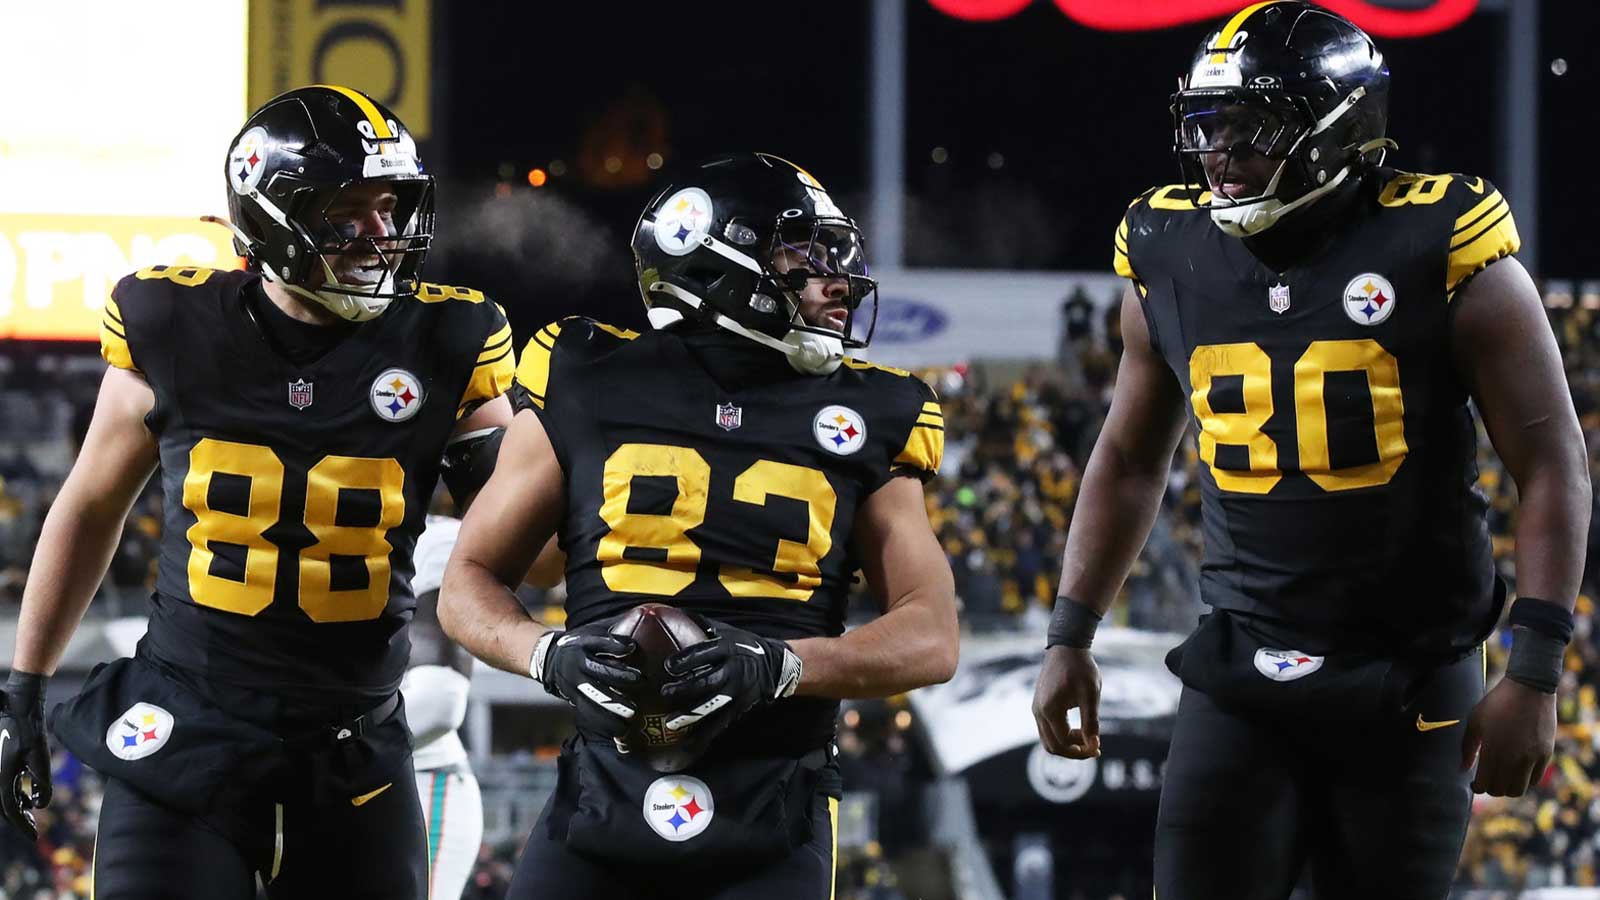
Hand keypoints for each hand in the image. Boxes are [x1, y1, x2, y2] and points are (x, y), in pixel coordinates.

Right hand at [0, 673, 52, 840]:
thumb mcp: (40, 756)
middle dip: (18, 819)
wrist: (16, 707)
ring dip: (16, 807)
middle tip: (33, 829)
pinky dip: (14, 794)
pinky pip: (3, 786)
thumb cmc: (29, 730)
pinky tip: (27, 797)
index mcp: (1, 777)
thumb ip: (42, 782)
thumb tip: (40, 805)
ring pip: (2, 797)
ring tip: (32, 813)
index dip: (23, 826)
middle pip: (3, 807)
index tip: (34, 837)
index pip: (10, 810)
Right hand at [533, 622, 643, 737]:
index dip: (616, 645)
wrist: (548, 658)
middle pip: (599, 676)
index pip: (600, 643)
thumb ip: (613, 636)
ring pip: (593, 702)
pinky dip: (604, 725)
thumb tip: (637, 639)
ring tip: (631, 717)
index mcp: (582, 646)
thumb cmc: (580, 644)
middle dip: (621, 683)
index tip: (632, 648)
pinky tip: (620, 732)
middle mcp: (577, 667)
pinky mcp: (574, 701)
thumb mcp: (591, 633)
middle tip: (641, 686)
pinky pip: (589, 716)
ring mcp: (575, 686)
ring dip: (613, 711)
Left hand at [658, 617, 801, 732]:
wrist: (774, 665)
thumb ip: (701, 625)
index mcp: (728, 649)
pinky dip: (706, 733)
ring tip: (672, 723)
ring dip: (692, 714)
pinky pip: (721, 722)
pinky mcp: (740, 708)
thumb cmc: (743, 645)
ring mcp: (737, 692)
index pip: (705, 653)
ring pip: (713, 705)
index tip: (668, 665)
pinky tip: (690, 743)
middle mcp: (733, 670)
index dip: (687, 659)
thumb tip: (671, 612)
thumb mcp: (727, 631)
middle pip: (707, 681)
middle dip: (685, 689)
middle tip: (665, 693)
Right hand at [1032, 646, 1101, 758]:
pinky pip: (1047, 730)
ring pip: (1047, 740)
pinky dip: (1062, 735)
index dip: (1082, 749)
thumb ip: (1091, 722)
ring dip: (1067, 745)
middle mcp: (1038, 712)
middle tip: (1093, 748)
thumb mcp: (1091, 695)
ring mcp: (1036, 709)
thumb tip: (1093, 746)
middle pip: (1052, 747)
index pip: (1063, 742)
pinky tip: (1079, 729)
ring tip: (1087, 738)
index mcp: (1050, 710)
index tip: (1099, 747)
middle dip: (1073, 752)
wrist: (1067, 646)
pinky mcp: (1039, 705)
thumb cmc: (1081, 669)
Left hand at [1461, 677, 1555, 796]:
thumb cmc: (1497, 703)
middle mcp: (1513, 758)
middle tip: (1488, 780)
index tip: (1475, 783)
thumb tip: (1464, 769)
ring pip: (1519, 789)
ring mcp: (1531, 758)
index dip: (1478, 787)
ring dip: (1508, 787)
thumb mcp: (1475, 721)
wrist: (1529, 689)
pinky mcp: (1545, 754)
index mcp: (1492, 750)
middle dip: (1491, 788)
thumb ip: (1468, 747)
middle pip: (1501, 790)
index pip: (1484, 784)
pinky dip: (1525, 780)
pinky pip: (1535, 779)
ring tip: (1502, 777)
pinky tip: (1517, 771)